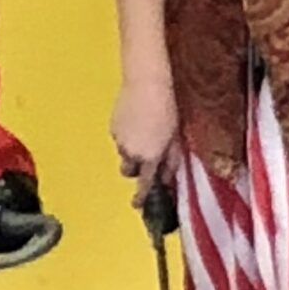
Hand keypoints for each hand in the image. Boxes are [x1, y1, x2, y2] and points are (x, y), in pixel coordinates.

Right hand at [110, 78, 178, 207]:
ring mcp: (119, 139)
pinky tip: (136, 122)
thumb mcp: (176, 138)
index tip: (137, 205)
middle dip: (135, 169)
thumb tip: (167, 177)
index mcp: (150, 158)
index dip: (141, 197)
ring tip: (142, 134)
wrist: (147, 84)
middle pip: (128, 172)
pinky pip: (119, 139)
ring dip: (131, 151)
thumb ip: (171, 161)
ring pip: (123, 154)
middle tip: (146, 158)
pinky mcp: (113, 126)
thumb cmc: (168, 109)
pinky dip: (126, 136)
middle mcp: (132, 152)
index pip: (144, 185)